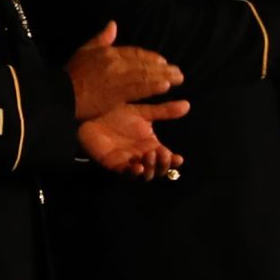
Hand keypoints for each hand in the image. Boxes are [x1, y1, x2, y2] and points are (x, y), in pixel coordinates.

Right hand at [64, 21, 182, 121]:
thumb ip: (101, 38)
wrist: (60, 94)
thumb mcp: (84, 51)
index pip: (135, 52)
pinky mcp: (116, 95)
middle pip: (144, 64)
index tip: (163, 61)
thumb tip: (113, 24)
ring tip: (178, 79)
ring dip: (164, 77)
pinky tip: (165, 87)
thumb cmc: (70, 74)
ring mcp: (116, 79)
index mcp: (108, 52)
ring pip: (145, 76)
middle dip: (163, 68)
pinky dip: (152, 87)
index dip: (151, 57)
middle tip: (178, 72)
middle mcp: (115, 63)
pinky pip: (138, 90)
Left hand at [75, 99, 189, 177]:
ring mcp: (129, 162)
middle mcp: (142, 156)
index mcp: (151, 145)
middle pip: (159, 169)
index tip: (178, 158)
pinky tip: (138, 166)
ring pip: (145, 174)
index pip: (167, 158)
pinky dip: (134, 172)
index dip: (173, 161)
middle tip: (161, 153)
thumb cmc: (117, 115)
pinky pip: (127, 173)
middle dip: (163, 164)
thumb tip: (187, 105)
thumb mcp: (142, 112)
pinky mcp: (115, 164)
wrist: (92, 116)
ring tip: (149, 156)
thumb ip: (163, 111)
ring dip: (151, 168)